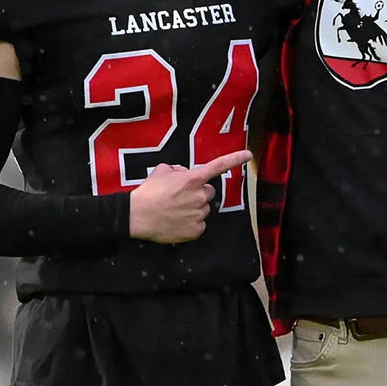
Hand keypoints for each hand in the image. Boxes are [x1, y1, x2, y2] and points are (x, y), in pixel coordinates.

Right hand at [128, 151, 251, 244]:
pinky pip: (199, 225)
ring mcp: (199, 214)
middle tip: (181, 197)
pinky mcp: (195, 230)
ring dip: (194, 208)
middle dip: (198, 193)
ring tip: (175, 210)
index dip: (235, 159)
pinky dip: (191, 224)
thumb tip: (184, 173)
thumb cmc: (148, 192)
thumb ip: (178, 169)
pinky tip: (176, 221)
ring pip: (203, 209)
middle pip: (209, 192)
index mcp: (193, 179)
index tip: (249, 155)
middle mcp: (199, 196)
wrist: (137, 216)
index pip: (218, 166)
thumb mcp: (161, 171)